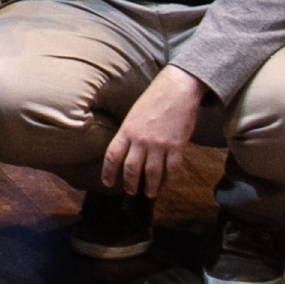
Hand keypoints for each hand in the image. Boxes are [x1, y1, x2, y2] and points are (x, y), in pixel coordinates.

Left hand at [103, 66, 206, 195]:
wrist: (176, 90)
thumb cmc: (153, 100)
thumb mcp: (133, 115)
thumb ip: (129, 134)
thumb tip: (127, 152)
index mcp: (126, 130)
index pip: (112, 156)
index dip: (108, 172)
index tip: (107, 183)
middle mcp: (140, 139)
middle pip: (131, 169)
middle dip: (130, 184)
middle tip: (131, 192)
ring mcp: (159, 144)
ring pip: (152, 173)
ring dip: (150, 187)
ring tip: (150, 193)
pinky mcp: (177, 146)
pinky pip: (173, 169)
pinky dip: (171, 180)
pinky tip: (169, 184)